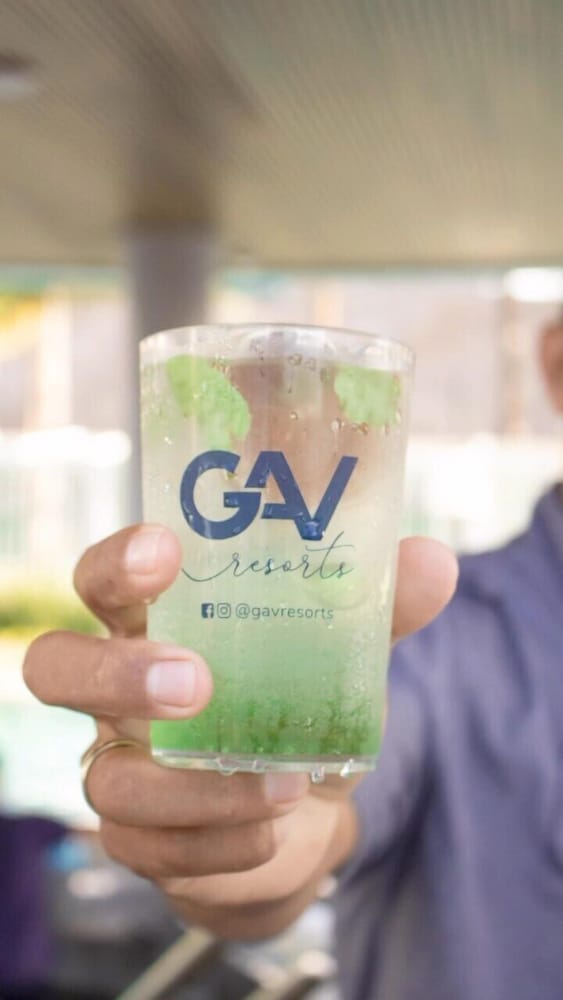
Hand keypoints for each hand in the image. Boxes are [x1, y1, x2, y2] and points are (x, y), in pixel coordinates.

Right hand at [23, 525, 456, 938]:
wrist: (294, 805)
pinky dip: (220, 845)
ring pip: (108, 781)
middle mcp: (117, 692)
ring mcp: (120, 767)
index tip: (165, 549)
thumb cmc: (292, 699)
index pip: (103, 580)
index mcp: (154, 624)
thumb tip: (435, 562)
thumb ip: (376, 607)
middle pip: (56, 670)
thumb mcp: (333, 648)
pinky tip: (271, 832)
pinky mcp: (140, 837)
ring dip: (195, 789)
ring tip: (281, 785)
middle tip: (195, 682)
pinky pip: (153, 850)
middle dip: (117, 674)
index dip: (117, 561)